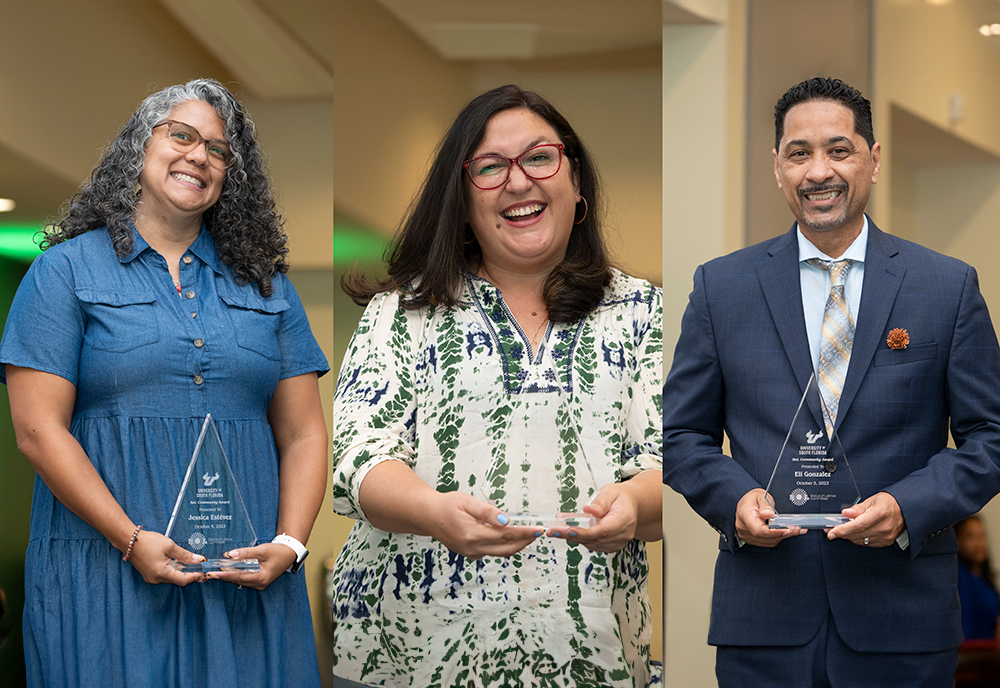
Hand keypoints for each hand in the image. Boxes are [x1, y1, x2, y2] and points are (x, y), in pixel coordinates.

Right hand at [125, 529, 206, 585]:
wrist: (129, 540)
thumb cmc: (148, 542)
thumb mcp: (170, 546)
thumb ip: (185, 555)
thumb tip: (198, 560)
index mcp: (162, 573)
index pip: (182, 580)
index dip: (194, 577)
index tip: (203, 574)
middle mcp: (155, 579)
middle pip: (177, 580)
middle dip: (188, 574)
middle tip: (199, 568)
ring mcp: (150, 578)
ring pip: (170, 578)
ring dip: (180, 572)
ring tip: (189, 563)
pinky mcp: (148, 575)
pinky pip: (163, 576)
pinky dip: (172, 571)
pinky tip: (176, 563)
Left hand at [208, 543, 298, 589]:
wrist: (290, 553)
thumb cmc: (278, 552)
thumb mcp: (262, 550)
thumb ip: (245, 553)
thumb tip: (230, 555)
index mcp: (261, 578)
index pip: (238, 577)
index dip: (224, 575)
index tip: (213, 574)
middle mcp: (259, 584)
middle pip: (237, 580)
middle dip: (223, 576)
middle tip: (209, 574)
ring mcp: (259, 583)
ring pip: (240, 580)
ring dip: (228, 576)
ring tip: (215, 572)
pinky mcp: (259, 580)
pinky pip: (244, 578)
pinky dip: (235, 574)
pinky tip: (228, 571)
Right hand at [421, 491, 538, 558]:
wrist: (427, 515)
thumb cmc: (446, 505)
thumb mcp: (467, 502)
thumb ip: (487, 512)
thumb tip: (506, 520)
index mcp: (472, 534)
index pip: (506, 535)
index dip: (524, 532)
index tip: (538, 529)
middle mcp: (473, 548)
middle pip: (507, 548)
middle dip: (525, 541)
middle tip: (538, 532)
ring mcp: (471, 553)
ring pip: (500, 552)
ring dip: (516, 544)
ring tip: (528, 534)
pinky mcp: (470, 553)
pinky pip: (492, 551)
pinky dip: (504, 545)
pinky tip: (508, 534)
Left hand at [546, 482, 637, 552]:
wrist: (631, 505)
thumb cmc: (620, 497)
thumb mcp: (610, 492)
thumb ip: (600, 502)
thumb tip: (589, 511)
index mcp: (624, 520)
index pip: (602, 530)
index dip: (583, 532)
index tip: (567, 530)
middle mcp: (622, 535)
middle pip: (594, 539)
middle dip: (571, 535)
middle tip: (552, 530)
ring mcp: (617, 543)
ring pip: (591, 544)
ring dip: (573, 538)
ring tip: (556, 529)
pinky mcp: (611, 546)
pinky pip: (592, 545)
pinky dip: (580, 538)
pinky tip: (568, 531)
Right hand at [735, 488, 803, 547]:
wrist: (746, 503)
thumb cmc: (752, 499)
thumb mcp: (760, 496)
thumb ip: (765, 505)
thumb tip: (769, 514)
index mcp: (745, 515)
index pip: (758, 530)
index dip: (774, 532)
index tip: (787, 530)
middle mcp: (744, 528)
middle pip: (766, 536)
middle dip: (784, 533)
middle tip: (798, 528)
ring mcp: (747, 535)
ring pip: (769, 541)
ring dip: (783, 536)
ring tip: (795, 529)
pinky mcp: (752, 539)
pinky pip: (768, 542)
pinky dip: (778, 537)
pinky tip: (786, 531)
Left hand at [827, 492, 903, 546]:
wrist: (906, 509)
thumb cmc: (890, 502)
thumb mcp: (872, 499)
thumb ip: (858, 508)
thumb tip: (845, 513)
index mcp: (880, 513)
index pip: (858, 525)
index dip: (843, 530)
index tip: (832, 532)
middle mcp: (884, 527)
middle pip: (858, 534)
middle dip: (842, 533)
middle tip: (832, 530)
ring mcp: (886, 536)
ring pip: (861, 540)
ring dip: (849, 537)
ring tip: (841, 531)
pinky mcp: (886, 542)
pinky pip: (867, 543)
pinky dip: (858, 539)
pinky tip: (854, 533)